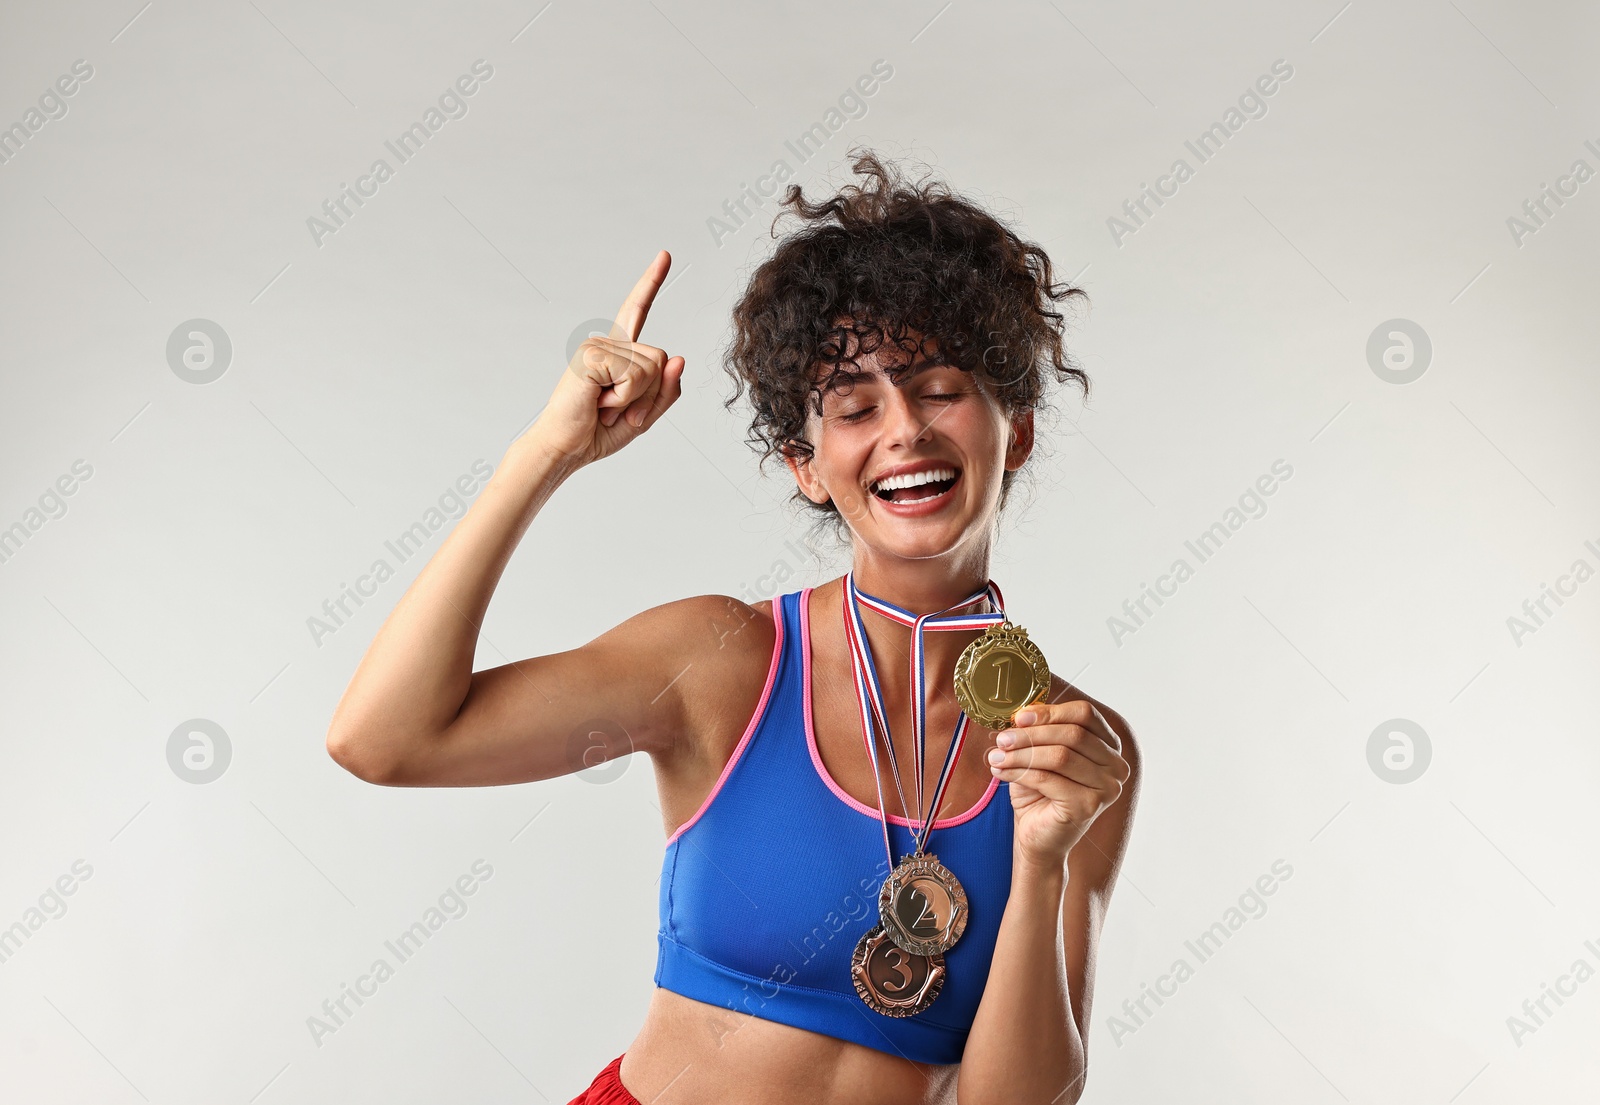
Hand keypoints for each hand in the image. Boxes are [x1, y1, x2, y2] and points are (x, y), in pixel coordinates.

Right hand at [527, 250, 685, 467]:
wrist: (566, 448)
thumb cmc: (597, 433)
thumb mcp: (644, 416)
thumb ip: (666, 391)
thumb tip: (680, 359)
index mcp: (617, 353)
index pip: (636, 312)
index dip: (650, 283)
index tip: (664, 255)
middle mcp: (606, 344)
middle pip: (662, 359)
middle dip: (649, 395)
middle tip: (616, 409)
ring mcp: (596, 346)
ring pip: (653, 367)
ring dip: (635, 399)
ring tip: (605, 406)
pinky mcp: (591, 355)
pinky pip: (635, 376)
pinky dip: (624, 398)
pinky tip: (599, 402)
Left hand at [986, 698, 1129, 869]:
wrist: (1037, 835)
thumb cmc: (1040, 792)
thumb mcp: (1041, 752)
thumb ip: (1040, 730)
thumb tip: (1022, 712)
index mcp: (1109, 746)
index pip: (1084, 714)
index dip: (1050, 712)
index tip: (1019, 717)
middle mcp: (1116, 766)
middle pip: (1072, 734)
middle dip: (1031, 734)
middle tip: (1002, 739)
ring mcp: (1107, 788)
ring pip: (1060, 756)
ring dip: (1021, 754)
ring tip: (997, 757)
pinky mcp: (1089, 806)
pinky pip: (1048, 779)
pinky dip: (1019, 773)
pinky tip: (1001, 773)